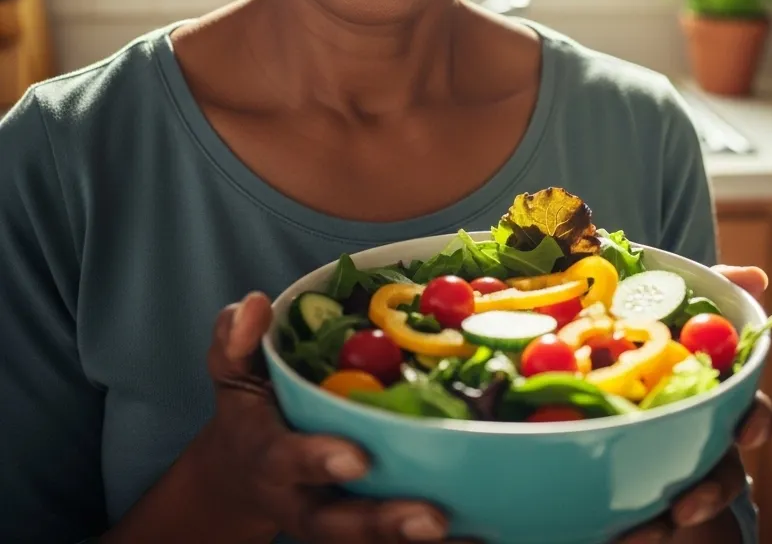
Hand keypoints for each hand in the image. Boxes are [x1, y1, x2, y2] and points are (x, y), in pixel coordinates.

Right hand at [196, 291, 450, 543]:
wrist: (245, 469)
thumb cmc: (252, 406)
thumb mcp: (234, 369)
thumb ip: (236, 339)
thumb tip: (255, 305)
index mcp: (267, 454)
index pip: (285, 459)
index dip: (317, 460)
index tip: (356, 457)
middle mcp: (300, 498)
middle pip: (336, 522)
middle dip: (382, 522)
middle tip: (431, 517)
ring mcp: (333, 519)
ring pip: (370, 540)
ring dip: (413, 538)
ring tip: (461, 531)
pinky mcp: (362, 529)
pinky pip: (394, 543)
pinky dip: (440, 543)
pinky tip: (482, 535)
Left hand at [616, 266, 771, 543]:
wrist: (580, 337)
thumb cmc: (644, 317)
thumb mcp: (672, 294)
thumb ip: (714, 286)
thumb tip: (755, 279)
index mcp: (712, 392)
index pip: (751, 410)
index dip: (756, 421)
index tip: (747, 430)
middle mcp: (698, 432)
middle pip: (720, 472)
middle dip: (710, 493)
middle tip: (684, 507)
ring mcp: (665, 460)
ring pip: (678, 502)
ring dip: (663, 525)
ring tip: (638, 536)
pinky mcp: (627, 481)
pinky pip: (633, 512)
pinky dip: (626, 527)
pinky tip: (609, 531)